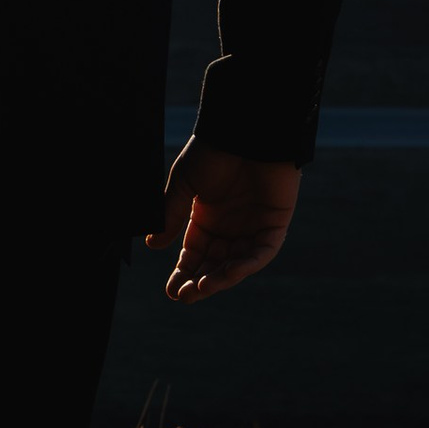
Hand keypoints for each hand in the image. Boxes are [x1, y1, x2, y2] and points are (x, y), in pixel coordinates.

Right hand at [148, 138, 300, 301]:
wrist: (245, 131)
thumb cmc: (214, 152)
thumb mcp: (184, 185)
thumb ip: (171, 215)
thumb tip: (153, 245)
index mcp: (207, 218)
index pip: (195, 255)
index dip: (183, 273)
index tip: (172, 291)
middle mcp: (230, 227)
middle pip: (215, 264)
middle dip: (200, 282)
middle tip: (184, 296)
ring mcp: (253, 227)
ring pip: (238, 264)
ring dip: (222, 278)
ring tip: (202, 287)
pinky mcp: (276, 224)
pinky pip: (262, 252)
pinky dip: (247, 264)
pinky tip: (229, 272)